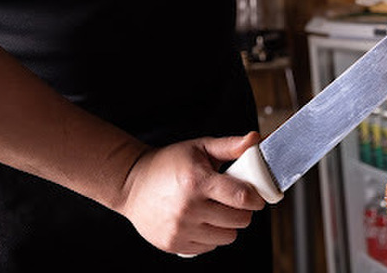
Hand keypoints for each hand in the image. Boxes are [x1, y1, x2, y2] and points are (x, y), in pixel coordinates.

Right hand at [119, 132, 264, 255]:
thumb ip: (231, 146)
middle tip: (233, 200)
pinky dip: (211, 235)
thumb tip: (256, 139)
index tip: (255, 196)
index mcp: (197, 181)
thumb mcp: (200, 148)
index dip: (255, 198)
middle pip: (239, 220)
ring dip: (227, 224)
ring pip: (228, 237)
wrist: (131, 184)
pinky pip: (210, 246)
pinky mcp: (173, 244)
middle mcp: (188, 207)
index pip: (242, 197)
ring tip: (215, 209)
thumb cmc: (169, 163)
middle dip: (242, 210)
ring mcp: (180, 229)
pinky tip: (201, 220)